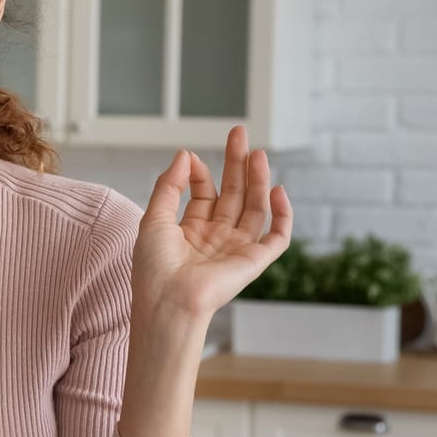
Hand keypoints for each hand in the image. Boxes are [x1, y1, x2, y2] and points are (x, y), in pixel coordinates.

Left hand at [132, 125, 291, 326]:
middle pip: (232, 194)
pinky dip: (283, 214)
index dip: (198, 174)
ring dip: (258, 180)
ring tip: (257, 153)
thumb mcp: (154, 218)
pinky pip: (277, 236)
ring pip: (254, 207)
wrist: (167, 303)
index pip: (204, 194)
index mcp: (190, 232)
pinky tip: (278, 190)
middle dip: (236, 163)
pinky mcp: (254, 260)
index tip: (190, 159)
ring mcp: (236, 248)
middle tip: (239, 133)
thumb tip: (184, 154)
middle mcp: (216, 238)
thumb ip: (169, 185)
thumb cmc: (154, 269)